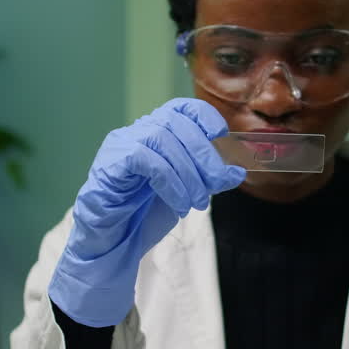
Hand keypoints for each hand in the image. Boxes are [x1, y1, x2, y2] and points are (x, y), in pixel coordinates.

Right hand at [48, 98, 245, 326]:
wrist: (114, 241)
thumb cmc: (147, 213)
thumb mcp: (188, 192)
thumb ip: (210, 180)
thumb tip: (237, 171)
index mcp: (157, 132)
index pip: (181, 107)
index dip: (204, 116)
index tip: (220, 136)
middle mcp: (137, 132)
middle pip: (175, 122)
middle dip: (203, 153)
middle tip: (217, 182)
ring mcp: (121, 144)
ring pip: (162, 139)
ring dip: (188, 173)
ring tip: (197, 202)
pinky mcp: (110, 163)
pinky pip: (146, 160)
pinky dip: (170, 182)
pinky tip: (178, 204)